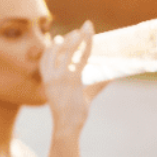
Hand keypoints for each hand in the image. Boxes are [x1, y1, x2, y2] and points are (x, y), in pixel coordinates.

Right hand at [40, 20, 93, 136]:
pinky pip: (81, 59)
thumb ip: (94, 85)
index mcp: (47, 81)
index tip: (58, 38)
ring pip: (68, 51)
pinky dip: (86, 47)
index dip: (51, 47)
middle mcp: (51, 77)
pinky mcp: (72, 79)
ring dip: (76, 39)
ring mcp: (61, 77)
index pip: (45, 59)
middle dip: (67, 38)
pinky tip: (89, 40)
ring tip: (84, 30)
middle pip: (56, 51)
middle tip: (79, 31)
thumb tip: (111, 77)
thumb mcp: (81, 97)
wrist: (67, 127)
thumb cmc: (73, 115)